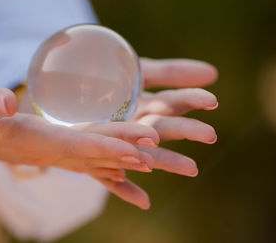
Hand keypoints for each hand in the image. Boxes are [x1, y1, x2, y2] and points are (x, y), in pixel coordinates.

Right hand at [0, 88, 160, 180]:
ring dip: (121, 158)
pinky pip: (83, 162)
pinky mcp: (50, 150)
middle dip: (123, 150)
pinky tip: (125, 172)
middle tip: (156, 145)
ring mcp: (49, 154)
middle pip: (90, 152)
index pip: (72, 145)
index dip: (103, 147)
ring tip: (151, 158)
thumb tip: (7, 100)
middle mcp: (45, 152)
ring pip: (91, 158)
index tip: (131, 150)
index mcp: (29, 140)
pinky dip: (105, 166)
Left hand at [95, 58, 218, 208]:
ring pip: (144, 155)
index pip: (170, 102)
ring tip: (193, 169)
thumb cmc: (101, 85)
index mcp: (142, 105)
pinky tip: (144, 203)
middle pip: (162, 127)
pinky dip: (126, 190)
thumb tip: (213, 72)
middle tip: (210, 134)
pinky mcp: (95, 161)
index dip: (190, 99)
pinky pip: (110, 178)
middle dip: (186, 130)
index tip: (211, 100)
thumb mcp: (134, 74)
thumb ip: (167, 72)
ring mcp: (118, 146)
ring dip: (167, 162)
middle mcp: (135, 127)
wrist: (62, 102)